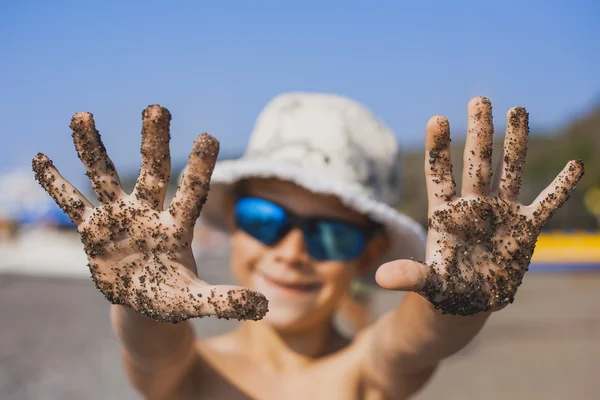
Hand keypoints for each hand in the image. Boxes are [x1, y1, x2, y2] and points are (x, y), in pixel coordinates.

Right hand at [32, 105, 267, 322]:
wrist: (144, 305)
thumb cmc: (173, 297)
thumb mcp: (196, 301)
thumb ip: (226, 300)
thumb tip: (263, 304)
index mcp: (177, 229)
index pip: (191, 193)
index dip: (199, 167)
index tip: (209, 136)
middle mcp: (148, 215)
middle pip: (152, 172)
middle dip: (154, 142)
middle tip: (157, 108)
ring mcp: (119, 219)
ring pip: (104, 178)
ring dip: (92, 149)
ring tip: (82, 116)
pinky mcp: (93, 231)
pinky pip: (72, 204)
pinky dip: (56, 185)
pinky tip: (42, 159)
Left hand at [376, 97, 583, 315]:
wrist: (468, 299)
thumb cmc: (443, 288)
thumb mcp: (428, 283)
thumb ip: (410, 276)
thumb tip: (379, 279)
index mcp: (445, 214)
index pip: (439, 175)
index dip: (438, 149)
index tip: (436, 119)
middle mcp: (473, 206)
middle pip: (476, 164)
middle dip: (479, 133)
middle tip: (479, 100)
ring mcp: (500, 213)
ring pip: (509, 171)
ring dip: (514, 143)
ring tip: (517, 109)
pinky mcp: (525, 228)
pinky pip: (545, 204)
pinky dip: (559, 188)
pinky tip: (575, 166)